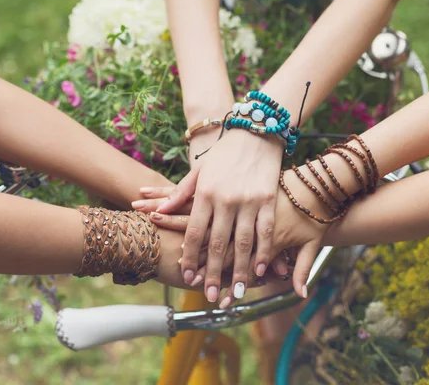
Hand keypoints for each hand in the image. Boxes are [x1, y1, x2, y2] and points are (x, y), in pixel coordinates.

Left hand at [135, 167, 328, 300]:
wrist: (256, 133)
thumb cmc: (224, 153)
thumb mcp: (199, 170)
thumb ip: (180, 193)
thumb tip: (160, 212)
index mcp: (205, 193)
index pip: (193, 232)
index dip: (190, 257)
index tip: (187, 277)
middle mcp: (226, 199)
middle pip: (217, 243)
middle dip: (212, 272)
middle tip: (209, 295)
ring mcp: (249, 201)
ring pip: (243, 242)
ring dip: (239, 270)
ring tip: (236, 292)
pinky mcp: (268, 200)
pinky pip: (265, 231)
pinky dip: (264, 252)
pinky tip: (260, 270)